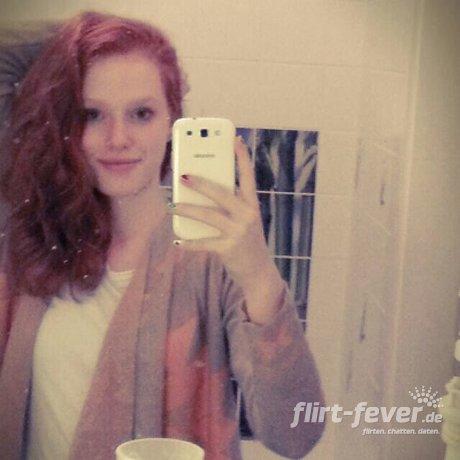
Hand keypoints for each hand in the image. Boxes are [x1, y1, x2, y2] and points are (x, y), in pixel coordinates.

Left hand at [170, 135, 284, 323]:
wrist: (259, 273)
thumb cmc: (247, 242)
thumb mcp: (244, 221)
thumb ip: (229, 207)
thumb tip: (199, 194)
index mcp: (252, 205)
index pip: (248, 176)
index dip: (242, 156)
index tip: (235, 138)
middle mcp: (248, 215)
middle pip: (221, 192)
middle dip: (201, 183)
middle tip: (182, 174)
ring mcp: (239, 232)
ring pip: (208, 215)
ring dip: (187, 210)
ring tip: (172, 205)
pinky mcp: (229, 248)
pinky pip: (204, 243)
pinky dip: (189, 243)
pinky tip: (178, 240)